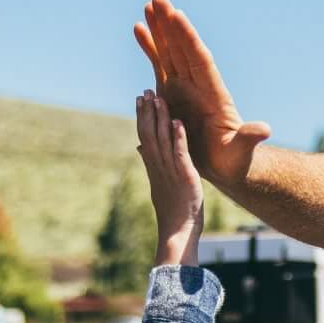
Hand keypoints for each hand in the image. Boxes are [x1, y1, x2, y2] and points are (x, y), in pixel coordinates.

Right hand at [134, 0, 271, 189]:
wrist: (225, 166)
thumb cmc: (235, 161)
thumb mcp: (241, 151)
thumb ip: (248, 138)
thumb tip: (264, 129)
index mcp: (214, 94)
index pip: (200, 60)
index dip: (189, 39)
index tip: (178, 16)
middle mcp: (199, 85)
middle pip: (184, 49)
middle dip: (172, 25)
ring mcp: (185, 86)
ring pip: (171, 51)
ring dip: (160, 28)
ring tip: (149, 5)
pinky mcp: (172, 92)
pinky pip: (159, 64)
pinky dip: (149, 47)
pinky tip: (138, 28)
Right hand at [135, 87, 203, 263]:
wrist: (178, 232)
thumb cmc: (172, 210)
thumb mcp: (159, 183)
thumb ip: (150, 163)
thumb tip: (140, 149)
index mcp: (153, 166)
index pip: (144, 136)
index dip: (141, 117)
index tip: (139, 99)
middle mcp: (158, 166)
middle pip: (149, 133)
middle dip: (147, 111)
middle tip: (145, 91)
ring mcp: (170, 171)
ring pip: (162, 140)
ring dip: (160, 119)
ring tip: (159, 98)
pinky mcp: (184, 176)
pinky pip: (180, 154)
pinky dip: (178, 137)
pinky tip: (178, 121)